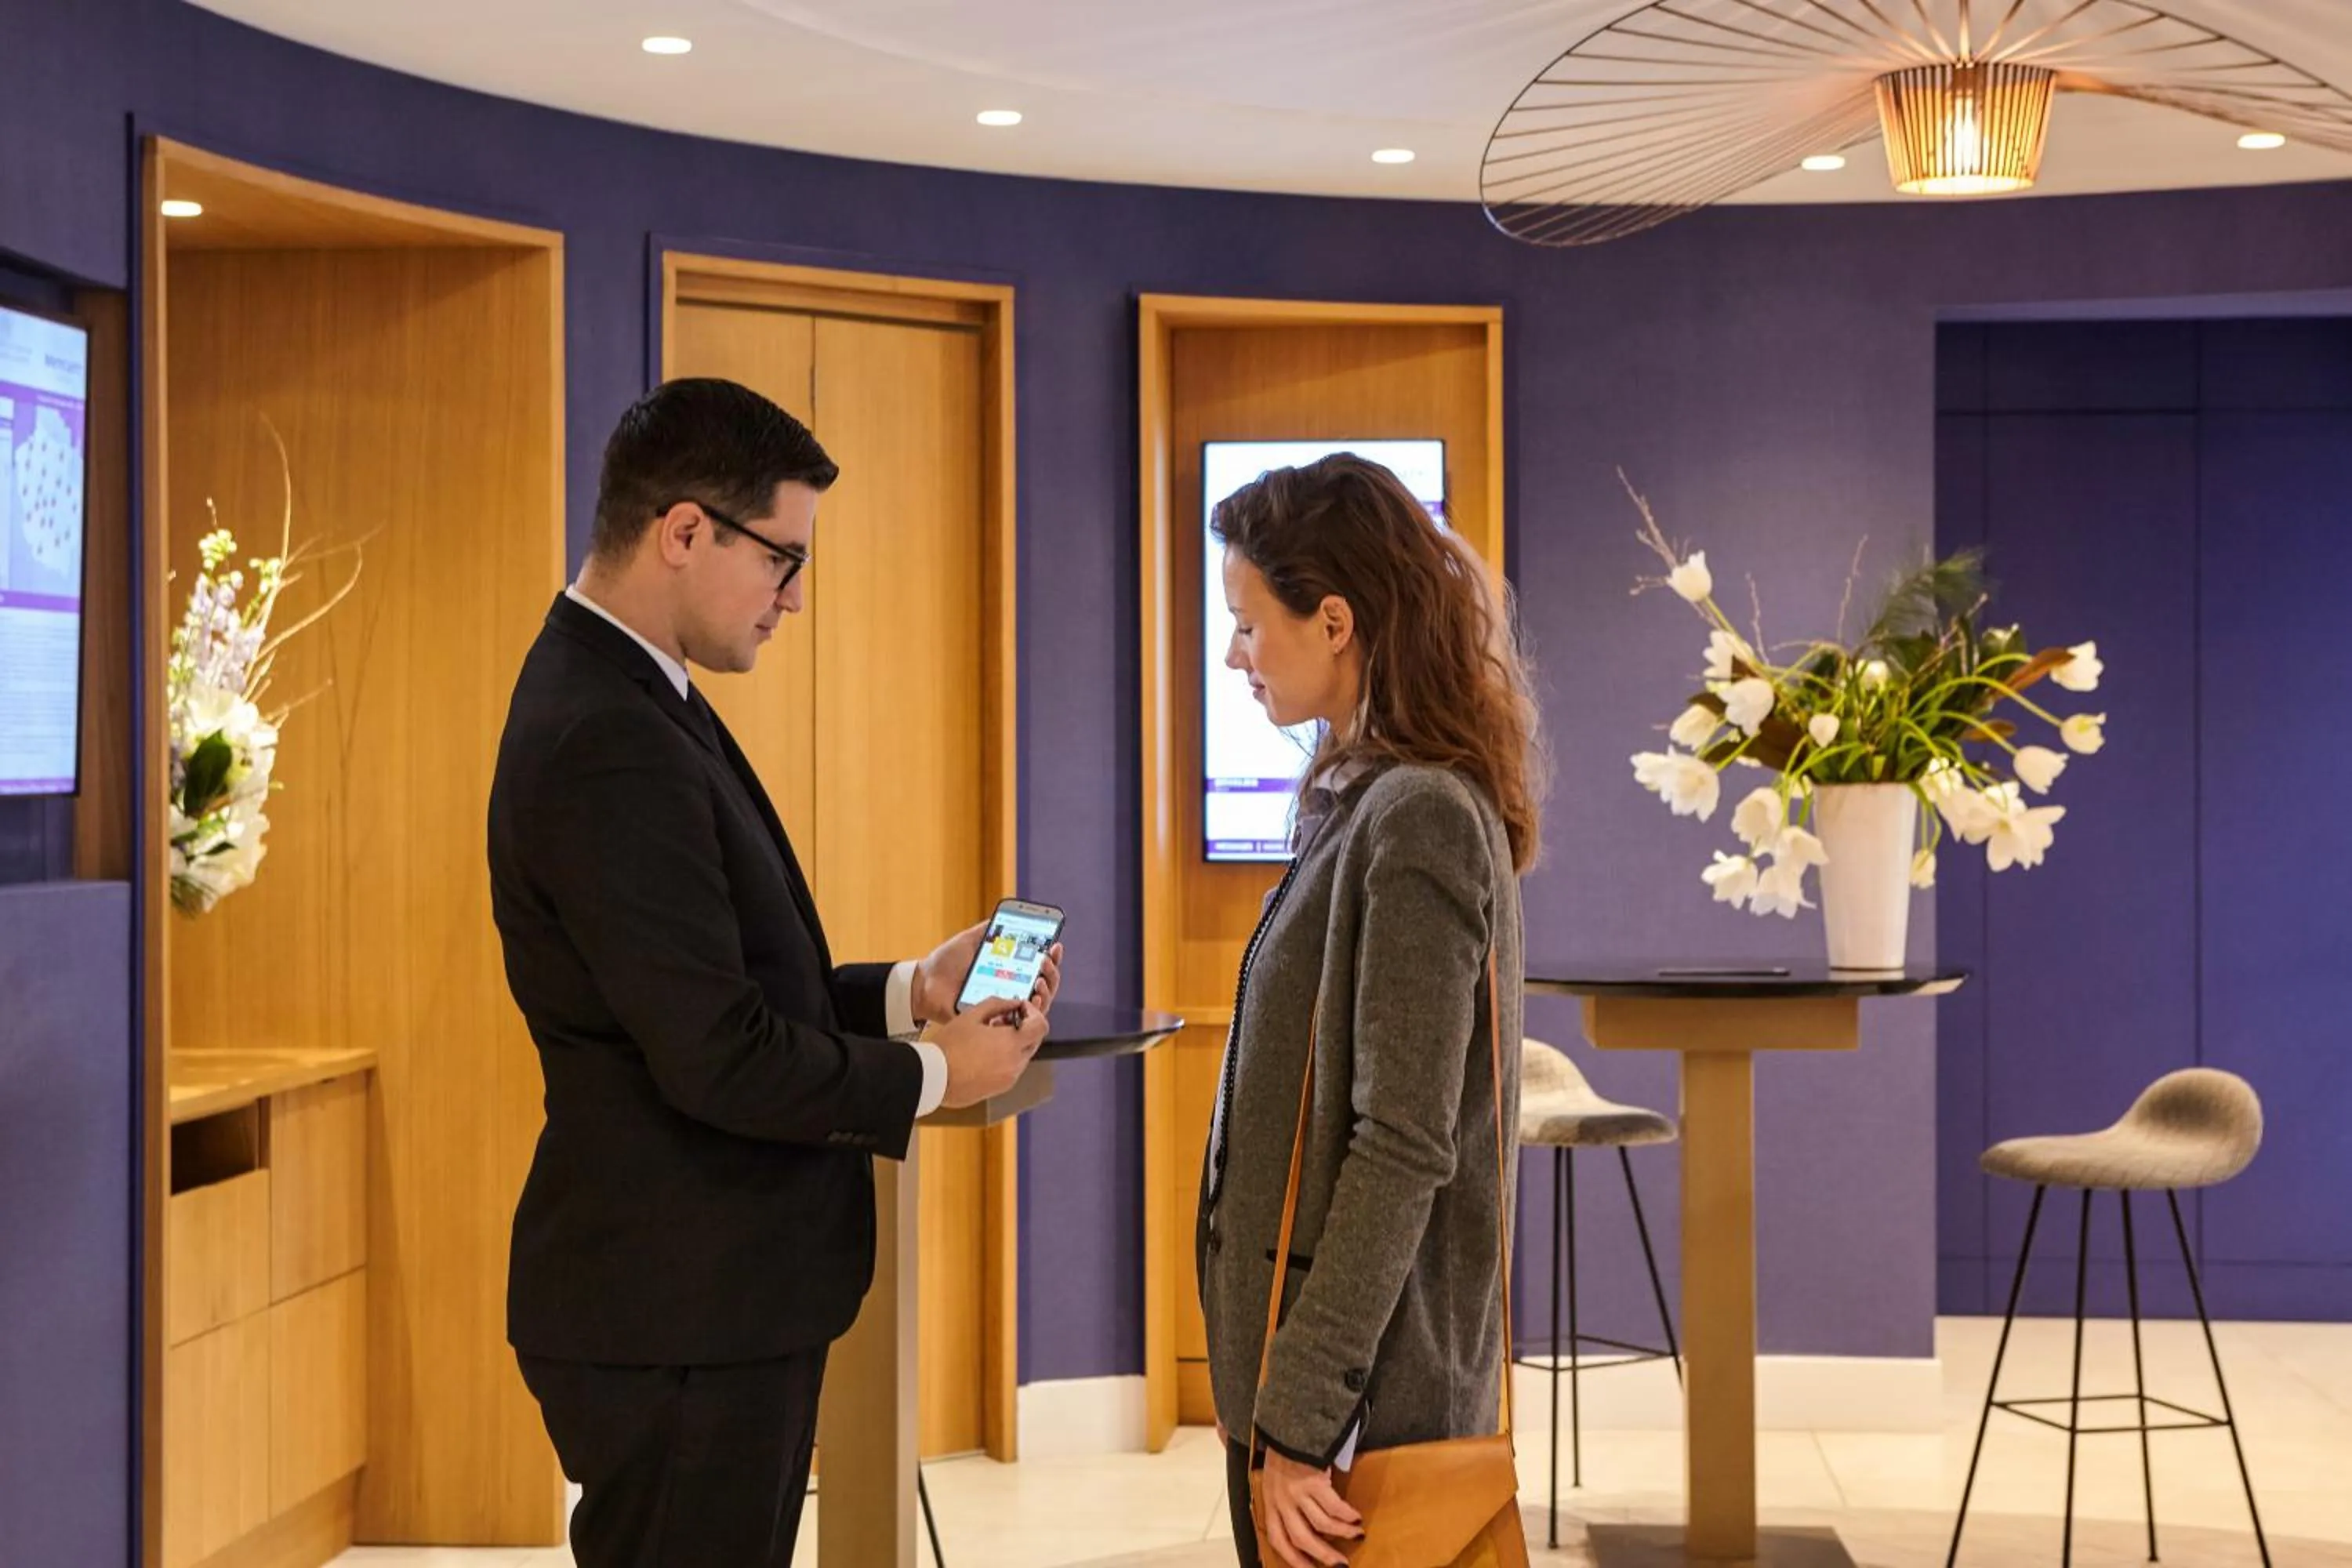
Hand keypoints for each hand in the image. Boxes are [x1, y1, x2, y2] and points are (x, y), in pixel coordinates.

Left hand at [912, 925, 1065, 1023]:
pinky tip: (1032, 998)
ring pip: (1039, 1004)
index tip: (1055, 945)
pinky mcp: (997, 1023)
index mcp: (1008, 971)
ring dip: (1047, 990)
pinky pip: (1022, 1022)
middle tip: (1046, 960)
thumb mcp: (968, 941)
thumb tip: (1006, 915)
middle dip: (1051, 971)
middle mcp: (1012, 989)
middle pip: (1045, 984)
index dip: (1051, 957)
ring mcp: (1006, 1007)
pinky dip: (1032, 1011)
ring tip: (1040, 979)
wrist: (926, 985)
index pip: (1037, 966)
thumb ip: (987, 930)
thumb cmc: (945, 964)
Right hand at [932, 998, 1048, 1108]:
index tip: (1021, 1007)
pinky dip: (1006, 1058)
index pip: (1041, 1026)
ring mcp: (1009, 1079)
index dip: (1034, 1013)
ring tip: (991, 1036)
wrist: (933, 1077)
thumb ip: (997, 1004)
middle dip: (1025, 1028)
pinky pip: (1012, 1070)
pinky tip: (986, 1052)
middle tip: (1005, 1019)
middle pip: (1034, 1041)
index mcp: (1011, 1044)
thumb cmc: (949, 1046)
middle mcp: (1015, 1064)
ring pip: (1023, 1056)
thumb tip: (1013, 1002)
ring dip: (1014, 1044)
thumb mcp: (971, 1016)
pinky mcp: (999, 1089)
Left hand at [1257, 1448, 1361, 1567]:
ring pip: (1321, 1525)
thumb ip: (1283, 1501)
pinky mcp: (1313, 1481)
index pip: (1279, 1539)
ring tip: (1356, 1536)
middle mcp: (1281, 1500)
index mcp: (1270, 1502)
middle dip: (1323, 1555)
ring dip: (1342, 1534)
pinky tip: (1355, 1517)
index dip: (1294, 1559)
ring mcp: (1297, 1491)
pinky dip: (1347, 1515)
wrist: (1288, 1425)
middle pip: (1302, 1539)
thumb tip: (1305, 1525)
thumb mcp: (1275, 1479)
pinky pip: (1334, 1507)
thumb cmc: (1284, 1453)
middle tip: (1340, 1565)